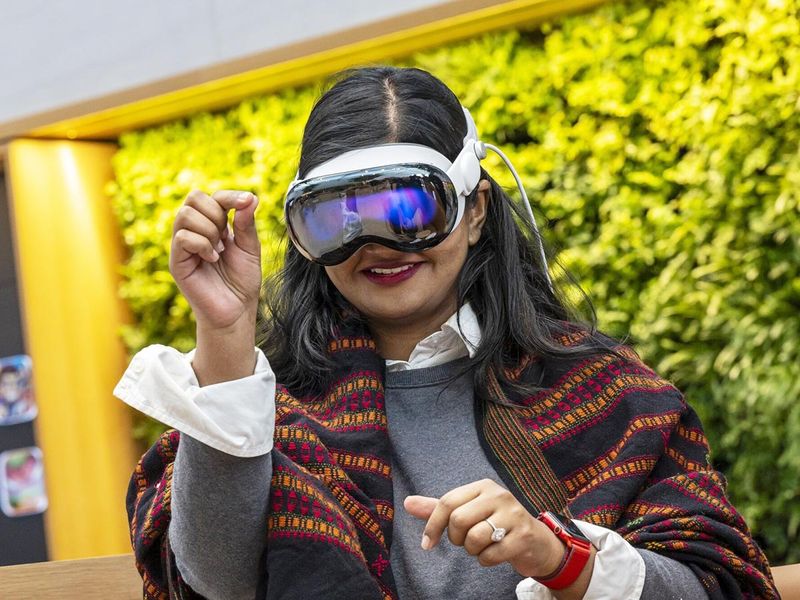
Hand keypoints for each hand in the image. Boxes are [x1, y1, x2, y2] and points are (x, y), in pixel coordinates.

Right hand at [169, 189, 260, 330]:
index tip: (248, 202)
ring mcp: (183, 246)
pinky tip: (212, 259)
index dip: (230, 196)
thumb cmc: (242, 281)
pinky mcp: (177, 262)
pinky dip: (202, 245)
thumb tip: (250, 197)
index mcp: (213, 224)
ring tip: (219, 250)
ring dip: (209, 229)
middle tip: (226, 236)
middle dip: (216, 213)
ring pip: (185, 215)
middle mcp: (194, 231)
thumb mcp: (250, 248)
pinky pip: (182, 238)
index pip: (213, 196)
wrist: (237, 310)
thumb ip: (247, 223)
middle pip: (193, 197)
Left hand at [404, 479, 566, 578]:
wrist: (536, 542)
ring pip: (474, 538)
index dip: (433, 525)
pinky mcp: (523, 536)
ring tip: (482, 546)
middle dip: (456, 539)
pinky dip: (485, 561)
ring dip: (472, 551)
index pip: (447, 502)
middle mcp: (498, 495)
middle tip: (465, 542)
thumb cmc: (495, 524)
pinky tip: (495, 554)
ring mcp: (513, 514)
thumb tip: (406, 503)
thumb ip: (438, 508)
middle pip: (458, 520)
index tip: (427, 544)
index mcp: (482, 486)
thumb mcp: (467, 512)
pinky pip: (490, 555)